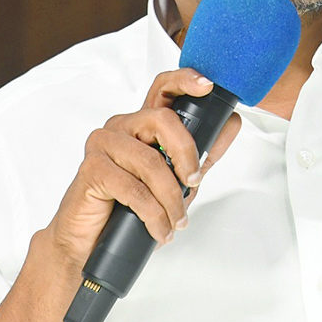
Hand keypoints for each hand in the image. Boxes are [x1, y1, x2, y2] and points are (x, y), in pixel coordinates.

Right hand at [0, 67, 239, 321]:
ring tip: (176, 221)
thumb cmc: (130, 206)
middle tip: (194, 182)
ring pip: (150, 161)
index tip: (208, 86)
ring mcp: (102, 145)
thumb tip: (232, 123)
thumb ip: (202, 152)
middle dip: (187, 154)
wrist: (89, 241)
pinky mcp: (91, 169)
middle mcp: (121, 127)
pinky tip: (160, 229)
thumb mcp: (177, 178)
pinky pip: (133, 188)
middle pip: (162, 120)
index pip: (163, 88)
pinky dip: (153, 214)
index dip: (185, 80)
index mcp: (141, 123)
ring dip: (171, 198)